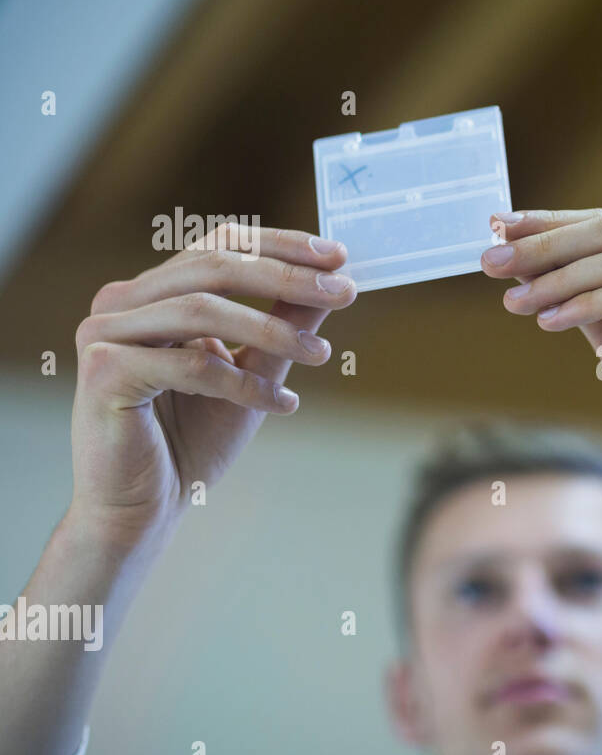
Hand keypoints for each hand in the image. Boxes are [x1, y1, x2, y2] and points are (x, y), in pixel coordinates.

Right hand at [69, 225, 356, 544]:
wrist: (142, 508)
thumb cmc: (191, 440)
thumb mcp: (254, 372)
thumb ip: (284, 325)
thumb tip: (331, 284)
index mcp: (153, 294)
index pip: (219, 246)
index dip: (280, 245)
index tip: (338, 257)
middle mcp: (122, 303)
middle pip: (213, 267)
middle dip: (286, 277)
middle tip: (344, 291)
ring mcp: (106, 333)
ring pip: (201, 309)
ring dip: (272, 329)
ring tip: (322, 353)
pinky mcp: (104, 373)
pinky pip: (191, 365)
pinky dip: (244, 384)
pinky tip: (283, 405)